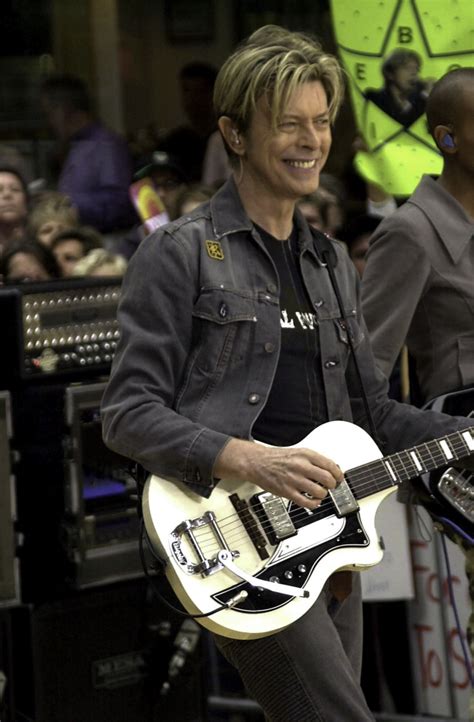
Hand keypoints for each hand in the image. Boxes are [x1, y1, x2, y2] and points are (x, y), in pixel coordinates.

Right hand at [214, 438, 343, 509]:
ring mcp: (294, 480)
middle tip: (331, 486)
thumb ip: (315, 460)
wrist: (258, 462)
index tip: (339, 478)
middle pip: (327, 479)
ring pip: (319, 492)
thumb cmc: (278, 458)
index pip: (330, 465)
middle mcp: (301, 466)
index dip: (338, 474)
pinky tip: (313, 501)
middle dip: (333, 485)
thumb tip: (332, 469)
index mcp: (306, 455)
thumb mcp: (299, 452)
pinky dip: (314, 504)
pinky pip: (307, 502)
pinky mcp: (287, 492)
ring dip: (323, 494)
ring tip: (320, 493)